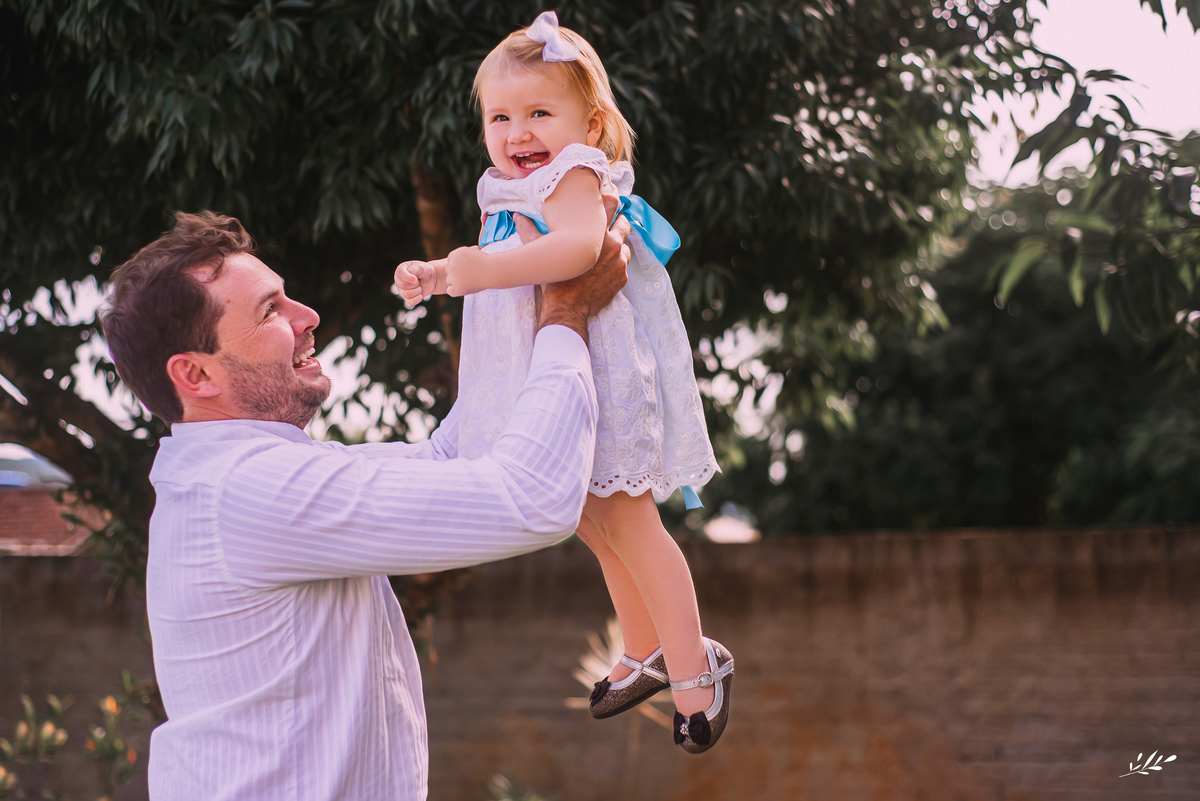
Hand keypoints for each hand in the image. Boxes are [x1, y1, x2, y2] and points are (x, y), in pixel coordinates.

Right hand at [394, 260, 438, 306]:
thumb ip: (414, 270)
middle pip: (403, 285)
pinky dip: (418, 298)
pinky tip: (420, 293)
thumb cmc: (424, 271)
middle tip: (418, 281)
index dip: (409, 278)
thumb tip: (412, 280)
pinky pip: (411, 302)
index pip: (401, 274)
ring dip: (417, 291)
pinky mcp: (407, 298)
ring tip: (419, 286)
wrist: (431, 279)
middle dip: (415, 284)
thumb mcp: (420, 267)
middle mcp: (398, 281)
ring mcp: (401, 290)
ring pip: (406, 294)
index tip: (416, 279)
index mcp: (400, 270)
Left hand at [445, 246, 489, 296]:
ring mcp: (452, 277)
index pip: (451, 263)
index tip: (469, 268)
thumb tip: (462, 255)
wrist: (492, 270)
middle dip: (457, 274)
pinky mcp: (456, 287)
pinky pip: (450, 290)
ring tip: (470, 280)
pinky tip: (465, 288)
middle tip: (470, 275)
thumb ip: (463, 253)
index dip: (460, 266)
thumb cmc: (486, 261)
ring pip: (449, 281)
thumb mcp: (473, 251)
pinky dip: (455, 291)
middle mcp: (450, 265)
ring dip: (457, 282)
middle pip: (449, 272)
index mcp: (453, 255)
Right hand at [535, 196, 630, 344]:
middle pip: (624, 222)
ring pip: (625, 245)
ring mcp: (619, 262)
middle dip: (618, 222)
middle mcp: (611, 245)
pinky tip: (603, 270)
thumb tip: (517, 216)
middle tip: (608, 226)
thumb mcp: (540, 252)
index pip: (611, 204)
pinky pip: (623, 265)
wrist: (567, 308)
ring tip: (604, 252)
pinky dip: (616, 265)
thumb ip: (529, 231)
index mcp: (594, 233)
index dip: (609, 202)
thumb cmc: (555, 279)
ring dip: (617, 246)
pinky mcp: (622, 278)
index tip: (605, 204)